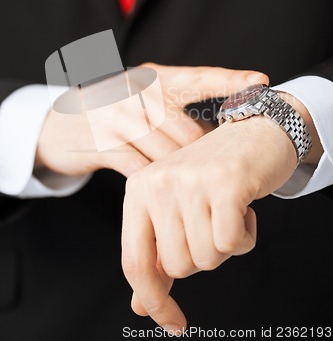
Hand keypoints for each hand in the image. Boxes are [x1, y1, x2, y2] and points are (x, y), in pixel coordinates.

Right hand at [35, 63, 266, 176]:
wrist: (61, 124)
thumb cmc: (116, 113)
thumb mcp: (142, 98)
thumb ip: (176, 108)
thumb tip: (218, 133)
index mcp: (154, 78)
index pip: (198, 77)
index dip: (230, 80)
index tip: (260, 81)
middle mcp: (137, 93)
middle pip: (188, 133)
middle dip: (203, 158)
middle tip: (211, 172)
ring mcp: (118, 118)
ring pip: (167, 156)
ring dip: (180, 174)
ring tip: (185, 182)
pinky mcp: (103, 145)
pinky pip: (142, 170)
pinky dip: (155, 182)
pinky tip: (157, 186)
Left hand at [121, 93, 319, 333]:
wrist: (251, 135)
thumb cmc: (211, 177)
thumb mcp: (173, 210)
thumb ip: (155, 255)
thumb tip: (141, 305)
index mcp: (138, 190)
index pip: (135, 262)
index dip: (153, 300)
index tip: (172, 323)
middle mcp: (158, 183)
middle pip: (178, 266)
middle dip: (202, 254)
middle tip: (211, 222)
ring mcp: (190, 182)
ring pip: (207, 257)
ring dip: (225, 244)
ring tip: (226, 211)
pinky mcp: (225, 183)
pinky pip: (233, 243)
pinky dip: (245, 236)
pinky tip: (244, 210)